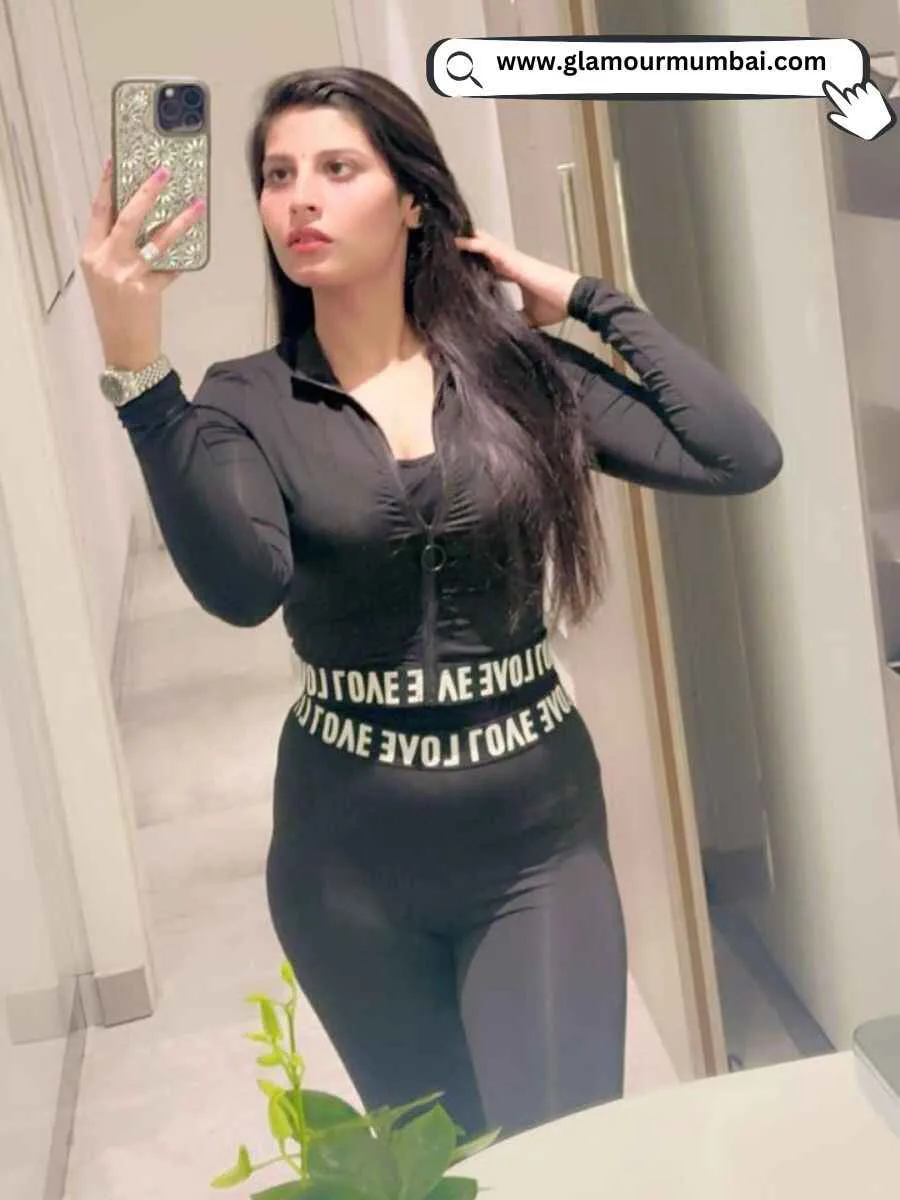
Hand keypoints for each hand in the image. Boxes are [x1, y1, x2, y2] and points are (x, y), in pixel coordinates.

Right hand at [79, 158, 203, 369]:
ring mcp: (126, 275)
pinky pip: (170, 269)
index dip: (106, 184)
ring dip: (180, 221)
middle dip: (147, 191)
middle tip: (165, 172)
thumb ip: (114, 250)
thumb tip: (139, 219)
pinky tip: (193, 254)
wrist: (124, 349)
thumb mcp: (104, 277)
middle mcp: (105, 261)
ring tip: (197, 205)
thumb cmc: (114, 311)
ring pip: (156, 239)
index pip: (98, 211)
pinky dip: (181, 261)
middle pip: (127, 217)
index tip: (115, 160)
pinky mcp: (146, 290)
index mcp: (90, 254)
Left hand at [454, 229, 579, 327]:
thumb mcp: (529, 317)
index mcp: (513, 272)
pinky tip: (456, 240)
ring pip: (482, 243)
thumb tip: (501, 330)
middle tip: (441, 243)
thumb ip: (515, 318)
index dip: (472, 262)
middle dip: (464, 246)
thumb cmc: (556, 305)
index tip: (454, 263)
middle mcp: (510, 262)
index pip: (487, 264)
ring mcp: (511, 258)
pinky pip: (488, 248)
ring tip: (442, 236)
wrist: (572, 298)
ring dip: (464, 239)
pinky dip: (472, 243)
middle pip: (482, 249)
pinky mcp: (512, 259)